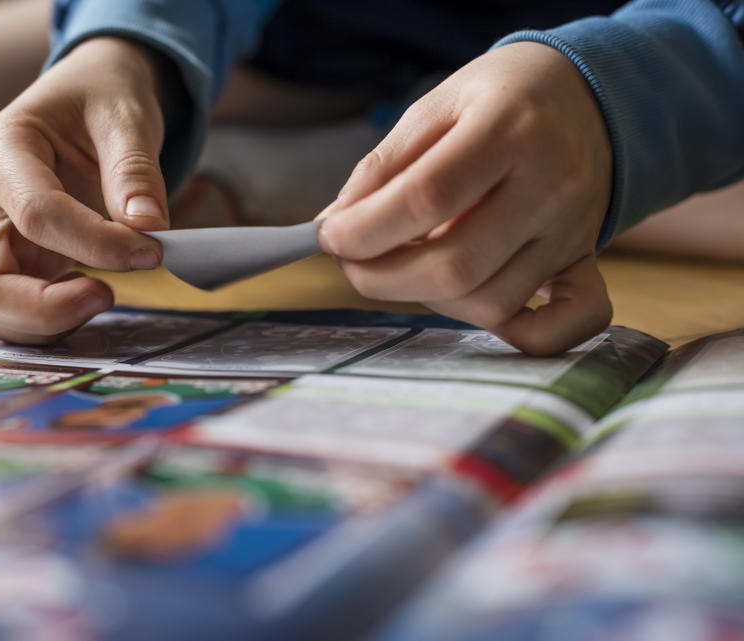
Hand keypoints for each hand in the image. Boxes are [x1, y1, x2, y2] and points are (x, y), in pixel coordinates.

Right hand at [0, 37, 171, 343]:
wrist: (86, 99)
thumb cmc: (101, 99)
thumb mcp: (126, 115)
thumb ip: (134, 170)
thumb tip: (148, 228)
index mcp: (0, 150)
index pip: (36, 215)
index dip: (97, 245)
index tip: (152, 251)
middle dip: (45, 308)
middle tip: (108, 296)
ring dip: (43, 324)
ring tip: (101, 296)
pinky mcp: (5, 262)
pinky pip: (8, 314)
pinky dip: (44, 325)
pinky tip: (87, 302)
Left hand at [318, 42, 613, 354]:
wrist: (590, 97)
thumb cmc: (500, 99)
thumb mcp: (436, 105)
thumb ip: (384, 166)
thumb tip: (338, 224)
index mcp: (509, 131)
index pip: (425, 199)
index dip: (363, 229)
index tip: (330, 236)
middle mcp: (551, 187)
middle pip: (455, 267)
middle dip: (381, 277)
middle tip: (353, 260)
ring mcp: (574, 233)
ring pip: (490, 303)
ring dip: (427, 298)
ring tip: (408, 262)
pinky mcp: (585, 264)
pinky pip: (565, 327)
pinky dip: (519, 334)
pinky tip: (475, 301)